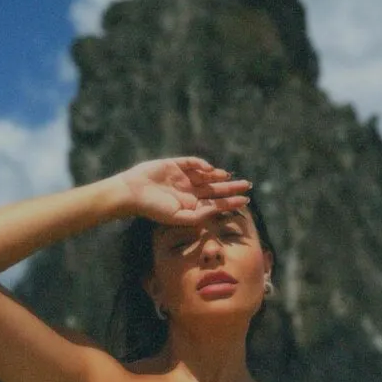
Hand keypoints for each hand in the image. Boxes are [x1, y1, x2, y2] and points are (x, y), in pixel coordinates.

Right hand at [115, 156, 251, 224]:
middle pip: (215, 188)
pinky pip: (192, 162)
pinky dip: (201, 164)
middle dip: (231, 187)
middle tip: (247, 184)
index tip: (246, 200)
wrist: (133, 193)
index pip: (216, 203)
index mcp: (191, 205)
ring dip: (218, 175)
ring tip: (230, 175)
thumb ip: (199, 216)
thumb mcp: (179, 218)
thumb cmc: (154, 209)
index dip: (231, 202)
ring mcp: (183, 177)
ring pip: (206, 175)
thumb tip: (218, 211)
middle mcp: (189, 191)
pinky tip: (209, 168)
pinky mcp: (175, 164)